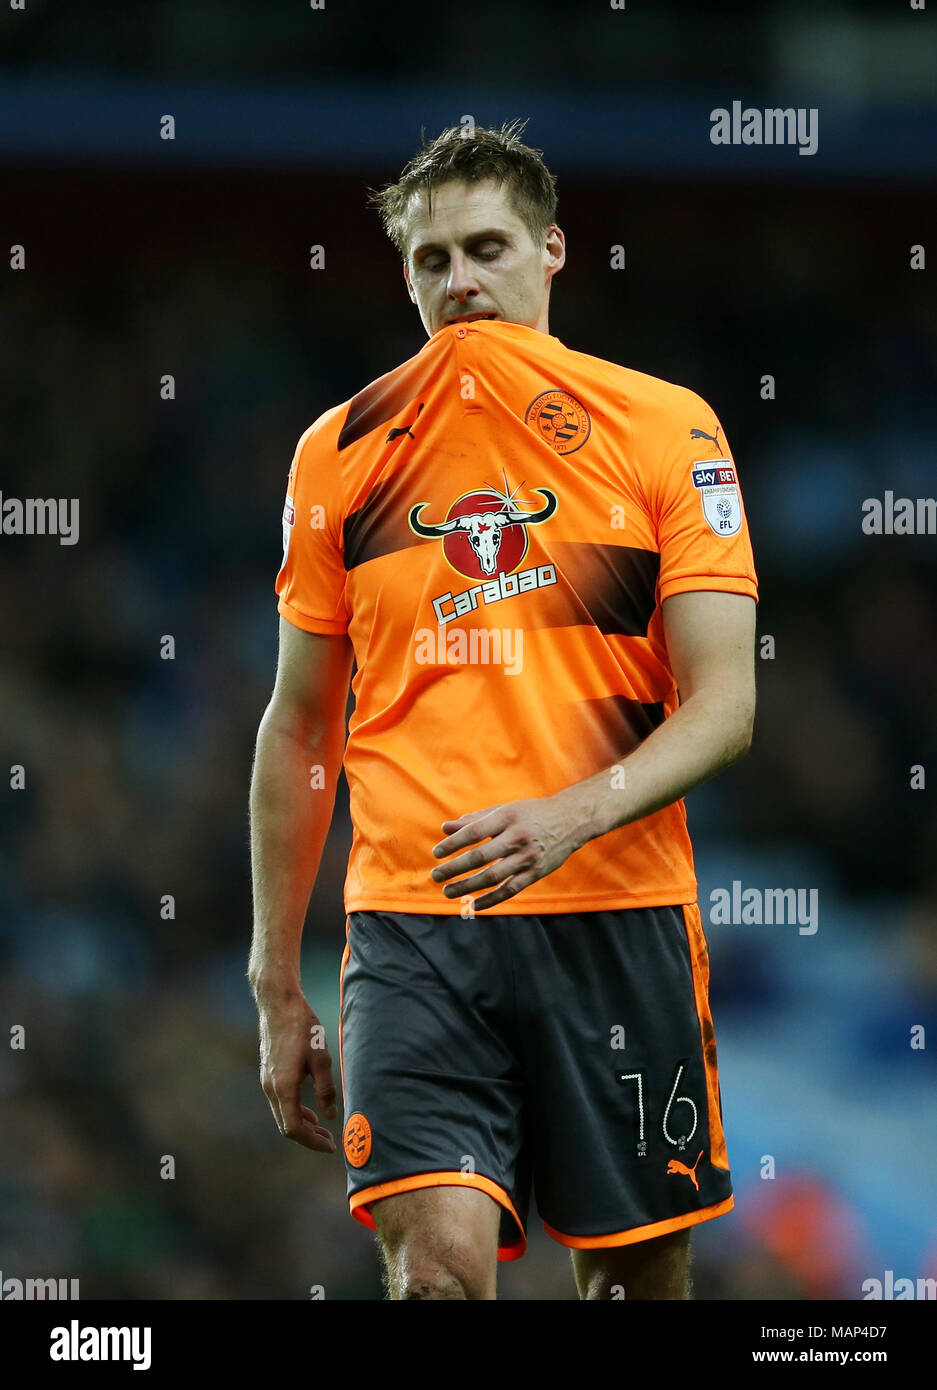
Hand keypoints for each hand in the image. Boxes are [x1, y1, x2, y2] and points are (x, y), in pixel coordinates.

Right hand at [256, 990, 337, 1152]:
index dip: (312, 1142)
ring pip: (282, 1115)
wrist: (279, 1005)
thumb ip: (326, 1089)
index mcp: (283, 1088)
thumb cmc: (302, 1028)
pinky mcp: (268, 1074)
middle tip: (330, 1141)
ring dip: (301, 1125)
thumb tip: (331, 1115)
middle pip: (286, 1126)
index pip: (294, 1129)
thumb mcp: (321, 1058)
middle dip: (308, 1137)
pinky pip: (280, 1102)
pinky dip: (294, 1111)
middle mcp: (270, 1088)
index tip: (330, 1146)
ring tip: (322, 1128)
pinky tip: (309, 1110)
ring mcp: (266, 1081)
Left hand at [430, 793, 581, 910]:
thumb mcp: (504, 810)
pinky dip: (491, 899)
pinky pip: (510, 890)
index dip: (453, 844)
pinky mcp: (536, 873)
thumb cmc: (531, 814)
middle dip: (455, 868)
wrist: (571, 820)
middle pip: (480, 857)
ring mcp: (528, 857)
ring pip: (493, 877)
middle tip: (435, 875)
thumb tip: (445, 828)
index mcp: (507, 817)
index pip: (474, 832)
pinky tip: (474, 904)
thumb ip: (474, 820)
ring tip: (447, 891)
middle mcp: (517, 837)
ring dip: (467, 886)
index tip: (436, 853)